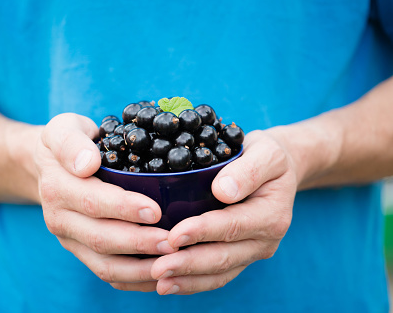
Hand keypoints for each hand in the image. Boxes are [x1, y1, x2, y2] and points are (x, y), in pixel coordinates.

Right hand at [36, 113, 176, 290]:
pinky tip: (160, 273)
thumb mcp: (63, 128)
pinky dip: (133, 279)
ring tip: (172, 261)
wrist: (48, 166)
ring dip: (139, 269)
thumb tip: (86, 164)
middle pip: (100, 238)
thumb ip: (70, 142)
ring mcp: (69, 239)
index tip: (155, 210)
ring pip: (103, 265)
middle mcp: (59, 218)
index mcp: (57, 187)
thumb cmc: (69, 142)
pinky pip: (106, 273)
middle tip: (173, 242)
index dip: (124, 208)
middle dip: (139, 243)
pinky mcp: (80, 252)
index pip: (92, 201)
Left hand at [150, 129, 296, 294]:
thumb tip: (223, 190)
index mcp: (271, 215)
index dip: (202, 232)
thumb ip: (249, 170)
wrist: (278, 172)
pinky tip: (166, 283)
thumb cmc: (266, 156)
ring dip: (186, 280)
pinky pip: (216, 276)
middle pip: (223, 257)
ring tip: (157, 282)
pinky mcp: (240, 258)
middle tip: (157, 268)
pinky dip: (191, 282)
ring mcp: (252, 253)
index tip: (174, 236)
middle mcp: (264, 240)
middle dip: (188, 265)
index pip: (232, 226)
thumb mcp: (266, 152)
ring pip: (218, 274)